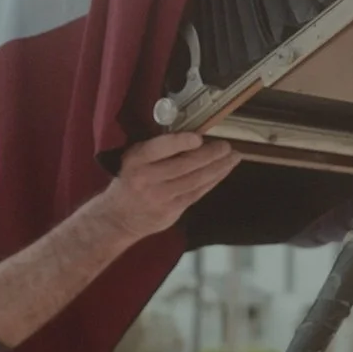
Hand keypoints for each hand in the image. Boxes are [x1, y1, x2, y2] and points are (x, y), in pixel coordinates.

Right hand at [96, 132, 240, 239]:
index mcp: (135, 161)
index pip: (158, 149)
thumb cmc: (132, 179)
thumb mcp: (135, 159)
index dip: (179, 143)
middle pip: (184, 166)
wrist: (119, 217)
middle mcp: (146, 179)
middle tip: (227, 146)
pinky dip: (213, 181)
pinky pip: (197, 193)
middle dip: (210, 155)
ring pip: (195, 180)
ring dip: (218, 168)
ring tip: (233, 157)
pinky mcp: (171, 212)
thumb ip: (158, 149)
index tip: (198, 137)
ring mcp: (160, 198)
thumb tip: (194, 134)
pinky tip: (223, 171)